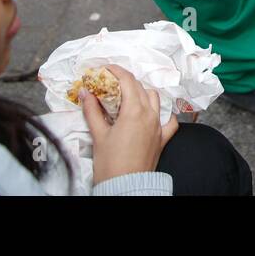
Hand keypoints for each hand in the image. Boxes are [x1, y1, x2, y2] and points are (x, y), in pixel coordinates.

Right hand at [82, 63, 177, 184]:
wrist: (125, 187)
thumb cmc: (110, 163)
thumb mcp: (98, 135)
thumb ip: (92, 111)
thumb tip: (85, 92)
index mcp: (134, 111)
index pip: (128, 81)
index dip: (116, 71)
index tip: (105, 69)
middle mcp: (150, 115)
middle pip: (140, 87)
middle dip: (125, 81)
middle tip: (109, 83)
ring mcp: (159, 126)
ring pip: (155, 99)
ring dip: (142, 93)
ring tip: (126, 97)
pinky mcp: (163, 138)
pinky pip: (169, 119)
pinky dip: (161, 112)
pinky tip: (152, 114)